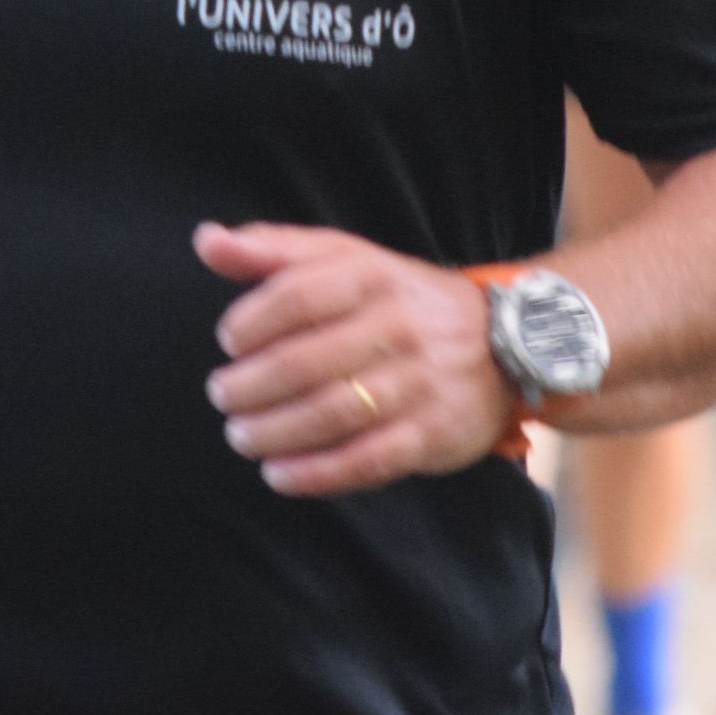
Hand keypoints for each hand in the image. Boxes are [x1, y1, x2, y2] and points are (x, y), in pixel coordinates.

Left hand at [194, 220, 515, 496]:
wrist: (509, 342)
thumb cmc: (400, 300)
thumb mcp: (347, 259)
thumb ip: (274, 251)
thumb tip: (207, 240)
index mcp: (373, 276)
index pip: (300, 294)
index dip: (253, 319)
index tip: (228, 340)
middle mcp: (399, 326)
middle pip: (307, 361)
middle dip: (252, 385)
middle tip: (222, 395)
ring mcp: (418, 383)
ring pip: (333, 413)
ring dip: (275, 431)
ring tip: (240, 436)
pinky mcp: (432, 434)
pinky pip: (368, 460)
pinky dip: (316, 473)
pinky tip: (278, 474)